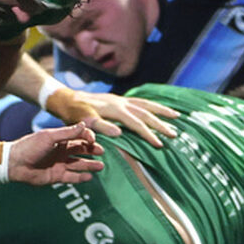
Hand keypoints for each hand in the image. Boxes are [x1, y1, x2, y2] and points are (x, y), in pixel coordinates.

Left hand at [7, 123, 104, 184]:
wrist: (15, 164)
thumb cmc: (30, 146)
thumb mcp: (50, 137)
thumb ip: (68, 132)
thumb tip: (84, 124)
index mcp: (60, 139)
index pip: (78, 136)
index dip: (87, 137)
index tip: (93, 140)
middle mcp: (61, 151)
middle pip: (81, 150)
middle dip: (92, 150)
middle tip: (102, 152)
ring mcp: (60, 164)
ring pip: (79, 164)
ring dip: (90, 165)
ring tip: (101, 166)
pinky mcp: (57, 176)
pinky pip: (72, 177)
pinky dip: (81, 177)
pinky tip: (90, 177)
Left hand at [47, 88, 178, 146]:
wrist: (66, 99)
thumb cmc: (73, 113)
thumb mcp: (83, 121)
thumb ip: (100, 127)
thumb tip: (119, 133)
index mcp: (114, 109)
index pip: (137, 123)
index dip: (149, 134)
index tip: (160, 144)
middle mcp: (121, 102)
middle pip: (146, 113)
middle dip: (161, 124)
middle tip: (174, 135)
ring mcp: (121, 100)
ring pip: (146, 104)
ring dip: (162, 110)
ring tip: (177, 116)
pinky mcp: (119, 100)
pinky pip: (140, 102)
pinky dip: (152, 105)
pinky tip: (159, 110)